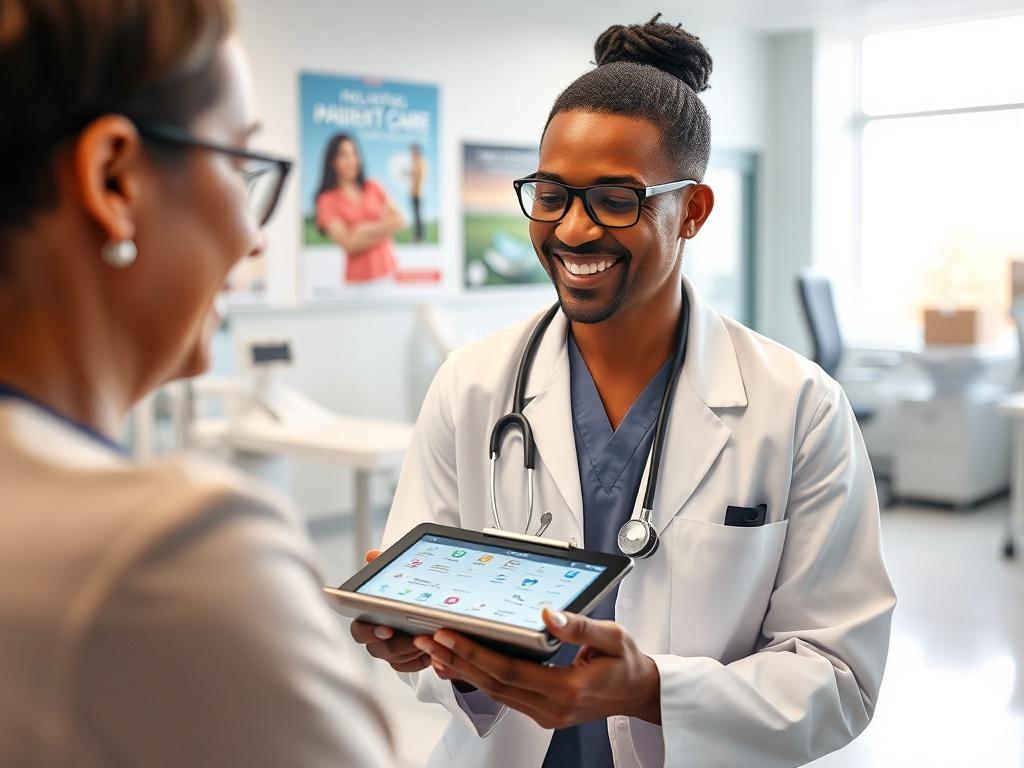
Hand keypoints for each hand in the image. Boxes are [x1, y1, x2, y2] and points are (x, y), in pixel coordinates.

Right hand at [349, 550, 430, 672]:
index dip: (370, 632)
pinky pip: (408, 667)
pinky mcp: (402, 661)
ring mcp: (388, 653)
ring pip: (396, 660)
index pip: (359, 631)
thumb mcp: (392, 577)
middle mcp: (374, 640)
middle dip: (400, 645)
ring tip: (431, 641)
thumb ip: (382, 568)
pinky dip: (420, 661)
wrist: (415, 607)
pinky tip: (434, 652)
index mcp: (366, 621)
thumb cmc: (398, 592)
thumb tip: (371, 556)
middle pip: (380, 650)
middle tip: (418, 637)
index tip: (388, 628)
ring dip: (413, 652)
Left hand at [413, 608, 661, 727]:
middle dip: (457, 659)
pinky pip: (503, 696)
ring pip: (494, 692)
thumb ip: (579, 626)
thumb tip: (548, 613)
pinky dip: (479, 679)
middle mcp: (552, 707)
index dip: (474, 652)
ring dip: (463, 670)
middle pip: (492, 683)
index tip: (449, 634)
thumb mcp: (612, 636)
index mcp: (567, 688)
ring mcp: (545, 714)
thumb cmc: (627, 663)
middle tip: (428, 638)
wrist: (639, 692)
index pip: (508, 670)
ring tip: (436, 650)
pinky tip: (461, 667)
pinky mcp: (542, 712)